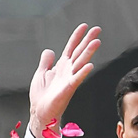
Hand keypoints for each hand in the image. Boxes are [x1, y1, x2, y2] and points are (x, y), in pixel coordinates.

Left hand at [27, 23, 101, 137]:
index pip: (70, 48)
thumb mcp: (40, 73)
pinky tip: (90, 65)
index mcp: (61, 66)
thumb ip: (46, 62)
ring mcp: (69, 79)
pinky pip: (77, 79)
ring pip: (81, 62)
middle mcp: (67, 70)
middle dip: (88, 40)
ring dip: (89, 52)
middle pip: (79, 52)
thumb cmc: (41, 96)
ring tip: (96, 41)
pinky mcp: (68, 88)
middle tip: (97, 29)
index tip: (84, 26)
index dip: (76, 37)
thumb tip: (49, 51)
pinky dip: (83, 72)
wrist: (40, 112)